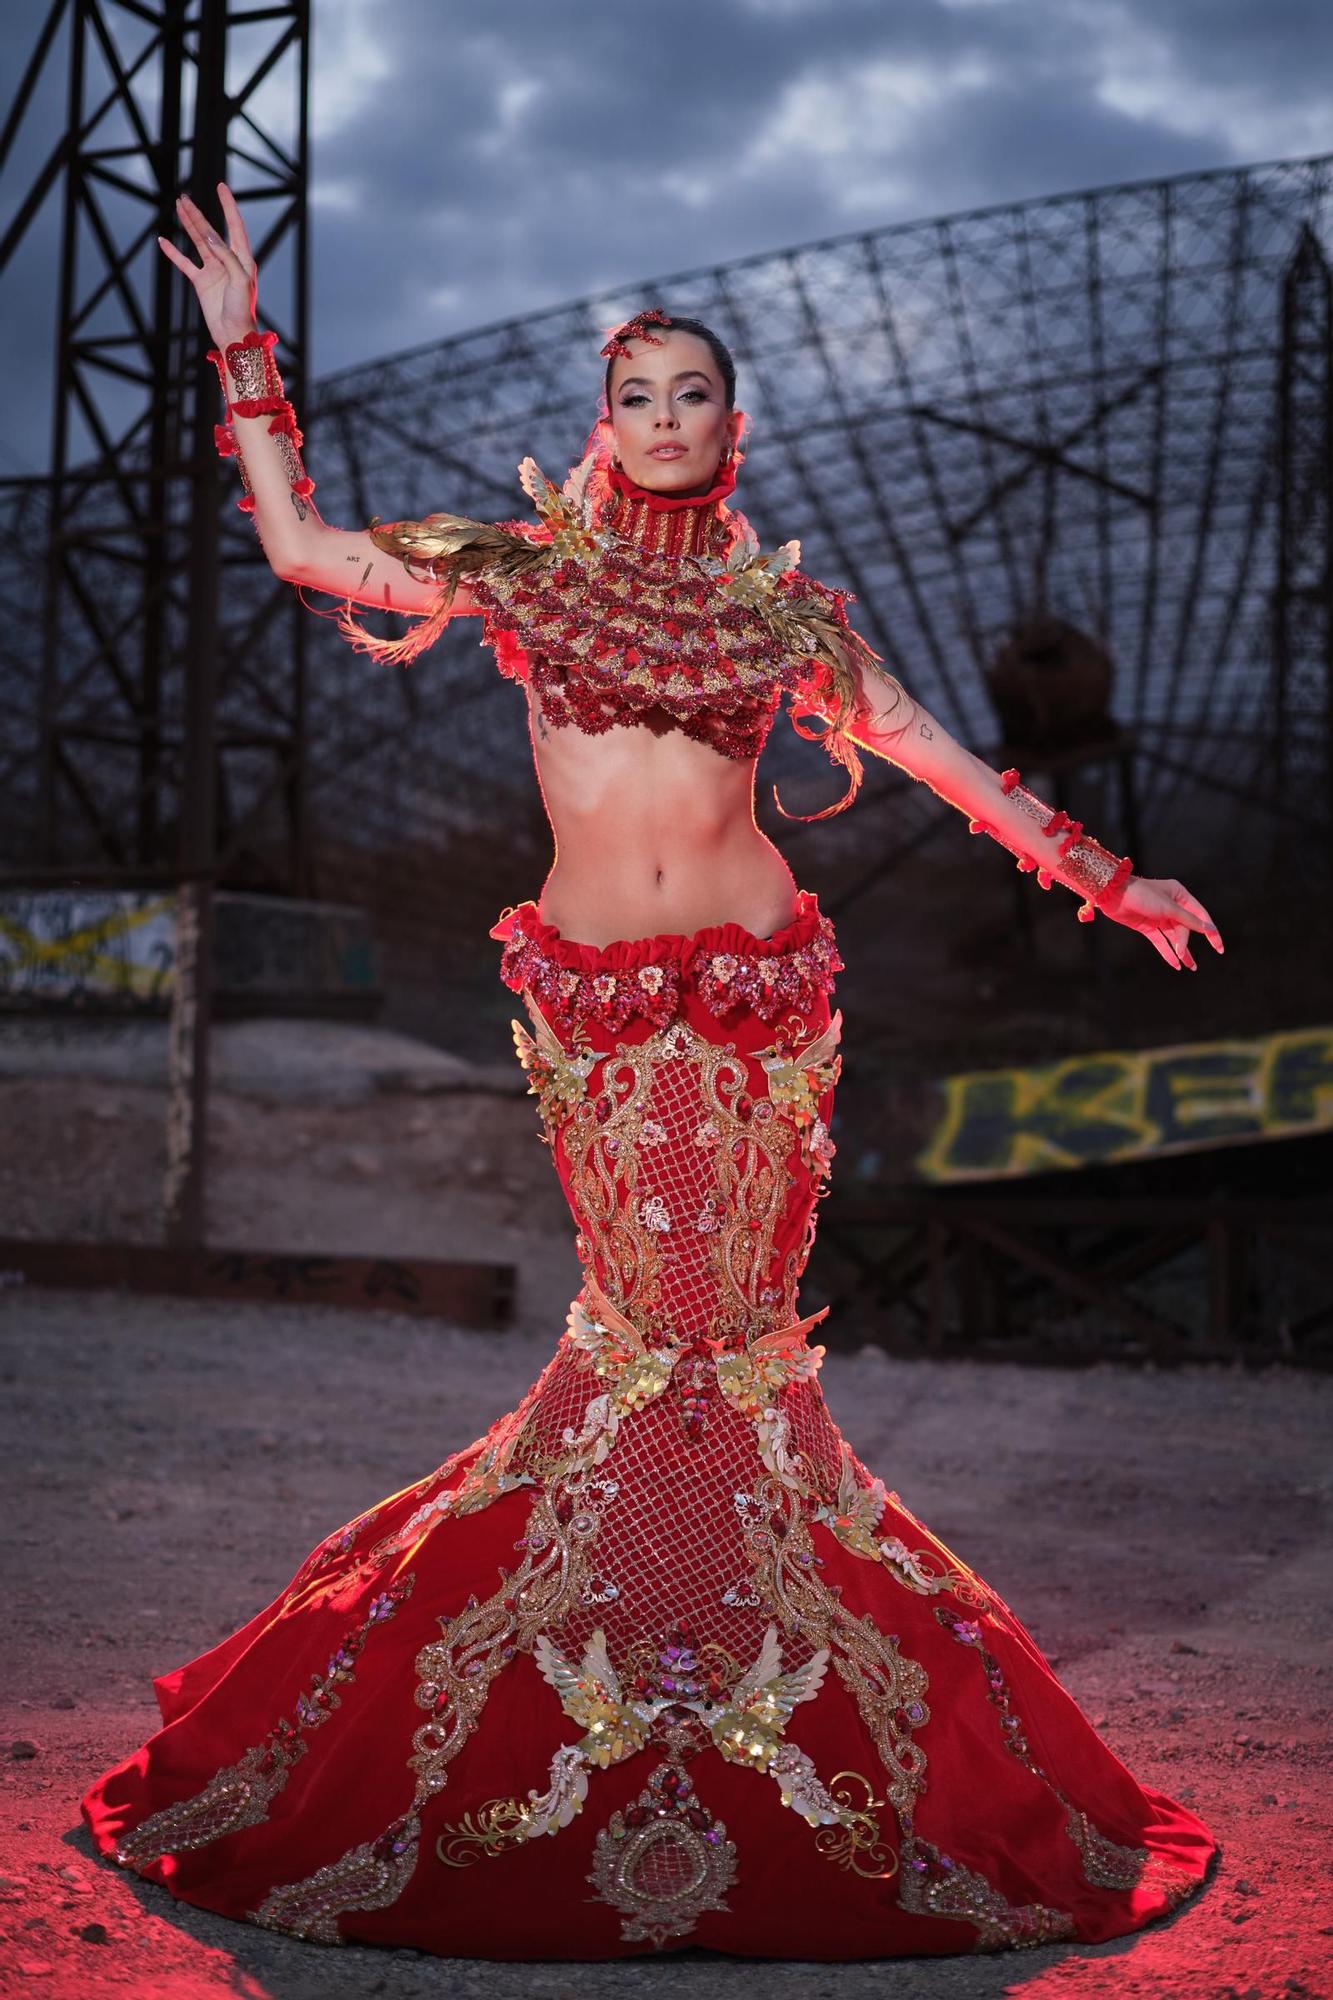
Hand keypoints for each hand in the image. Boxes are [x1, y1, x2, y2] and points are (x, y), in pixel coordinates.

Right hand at [157, 182, 256, 351]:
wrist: (233, 334)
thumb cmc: (243, 309)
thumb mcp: (239, 279)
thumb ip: (226, 255)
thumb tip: (209, 235)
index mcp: (242, 258)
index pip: (234, 225)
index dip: (228, 205)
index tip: (221, 187)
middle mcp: (228, 260)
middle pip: (210, 231)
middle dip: (198, 214)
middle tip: (185, 197)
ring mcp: (213, 270)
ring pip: (198, 242)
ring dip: (188, 225)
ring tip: (178, 207)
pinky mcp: (201, 282)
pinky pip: (185, 263)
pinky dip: (173, 253)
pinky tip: (163, 241)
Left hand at [1097, 874, 1223, 971]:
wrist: (1113, 895)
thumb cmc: (1142, 895)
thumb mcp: (1168, 908)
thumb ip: (1188, 920)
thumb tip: (1209, 929)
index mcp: (1180, 895)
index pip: (1200, 915)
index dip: (1210, 931)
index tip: (1218, 947)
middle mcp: (1171, 905)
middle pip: (1185, 928)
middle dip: (1185, 942)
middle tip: (1183, 955)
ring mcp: (1159, 916)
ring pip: (1174, 936)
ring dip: (1181, 951)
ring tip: (1190, 967)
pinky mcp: (1147, 926)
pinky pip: (1161, 941)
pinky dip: (1167, 952)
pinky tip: (1175, 964)